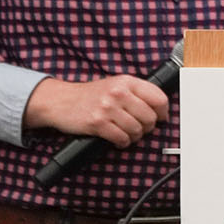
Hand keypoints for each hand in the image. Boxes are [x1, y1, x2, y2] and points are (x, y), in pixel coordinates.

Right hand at [22, 75, 168, 146]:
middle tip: (140, 128)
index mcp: (127, 81)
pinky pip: (121, 138)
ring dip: (134, 136)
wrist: (59, 100)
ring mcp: (107, 108)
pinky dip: (122, 142)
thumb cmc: (90, 95)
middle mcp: (118, 93)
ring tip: (127, 133)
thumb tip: (160, 109)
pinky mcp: (97, 123)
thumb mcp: (115, 85)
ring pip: (137, 130)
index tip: (160, 118)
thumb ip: (137, 93)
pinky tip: (118, 139)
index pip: (159, 98)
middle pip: (150, 117)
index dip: (163, 112)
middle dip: (147, 127)